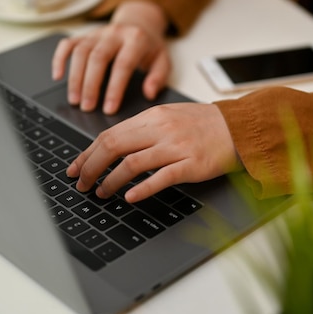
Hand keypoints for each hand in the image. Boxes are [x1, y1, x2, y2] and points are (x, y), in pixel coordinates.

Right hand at [51, 0, 170, 114]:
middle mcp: (114, 33)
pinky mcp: (85, 35)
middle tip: (87, 108)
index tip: (109, 109)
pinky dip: (59, 59)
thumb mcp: (163, 61)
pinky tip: (58, 76)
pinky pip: (68, 44)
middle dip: (90, 85)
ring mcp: (97, 33)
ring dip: (75, 78)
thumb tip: (149, 94)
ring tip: (75, 100)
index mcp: (136, 39)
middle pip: (97, 58)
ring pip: (80, 52)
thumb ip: (158, 77)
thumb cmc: (150, 48)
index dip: (115, 89)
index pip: (123, 65)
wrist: (140, 23)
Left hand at [67, 103, 240, 202]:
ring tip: (101, 193)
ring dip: (110, 180)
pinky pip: (161, 177)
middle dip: (91, 167)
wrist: (237, 127)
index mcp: (152, 116)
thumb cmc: (203, 124)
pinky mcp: (191, 164)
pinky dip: (142, 188)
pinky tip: (129, 196)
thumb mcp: (169, 116)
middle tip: (81, 183)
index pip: (109, 134)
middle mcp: (161, 129)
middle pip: (114, 146)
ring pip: (132, 163)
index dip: (87, 153)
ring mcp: (176, 147)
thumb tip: (112, 145)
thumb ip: (142, 129)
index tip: (75, 167)